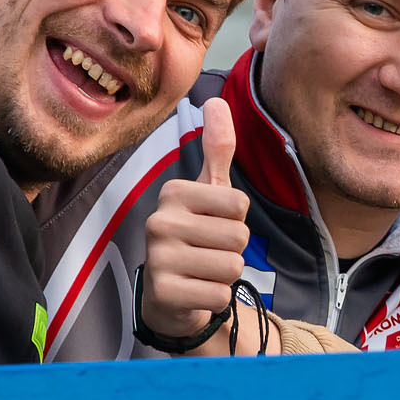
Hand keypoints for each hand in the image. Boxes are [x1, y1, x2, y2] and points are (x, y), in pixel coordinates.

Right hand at [142, 100, 254, 356]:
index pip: (240, 205)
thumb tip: (216, 100)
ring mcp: (158, 258)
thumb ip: (217, 149)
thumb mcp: (209, 192)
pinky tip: (196, 294)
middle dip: (233, 251)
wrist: (169, 296)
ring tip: (203, 273)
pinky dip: (215, 299)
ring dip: (225, 276)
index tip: (213, 226)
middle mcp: (160, 221)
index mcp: (174, 193)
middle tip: (208, 254)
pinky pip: (220, 295)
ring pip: (232, 266)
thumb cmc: (196, 237)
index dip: (237, 221)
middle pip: (239, 236)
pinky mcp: (164, 294)